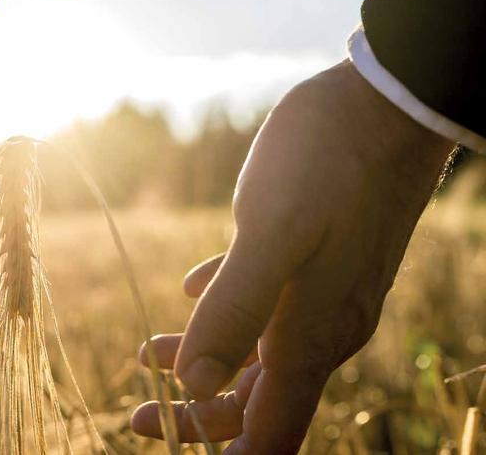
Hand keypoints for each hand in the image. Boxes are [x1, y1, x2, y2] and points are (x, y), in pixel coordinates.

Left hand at [131, 61, 453, 452]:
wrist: (386, 102)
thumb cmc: (328, 161)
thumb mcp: (273, 234)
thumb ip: (235, 311)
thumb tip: (194, 385)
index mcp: (312, 335)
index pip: (267, 428)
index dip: (213, 443)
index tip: (156, 427)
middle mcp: (323, 327)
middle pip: (257, 400)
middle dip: (196, 410)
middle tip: (138, 408)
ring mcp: (324, 292)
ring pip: (257, 352)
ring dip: (202, 359)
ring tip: (146, 352)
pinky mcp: (318, 257)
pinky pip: (266, 303)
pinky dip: (223, 309)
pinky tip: (192, 289)